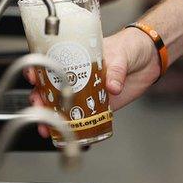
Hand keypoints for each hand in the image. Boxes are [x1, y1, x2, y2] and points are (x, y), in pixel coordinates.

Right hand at [27, 28, 159, 136]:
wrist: (150, 58)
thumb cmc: (130, 46)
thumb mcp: (121, 54)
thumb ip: (116, 70)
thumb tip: (112, 86)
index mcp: (78, 57)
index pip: (52, 62)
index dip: (39, 69)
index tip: (32, 75)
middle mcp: (79, 75)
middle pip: (52, 88)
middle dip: (40, 98)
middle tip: (38, 106)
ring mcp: (88, 91)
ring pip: (64, 105)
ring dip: (53, 116)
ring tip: (48, 127)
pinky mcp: (101, 105)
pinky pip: (85, 118)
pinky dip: (76, 128)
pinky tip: (69, 135)